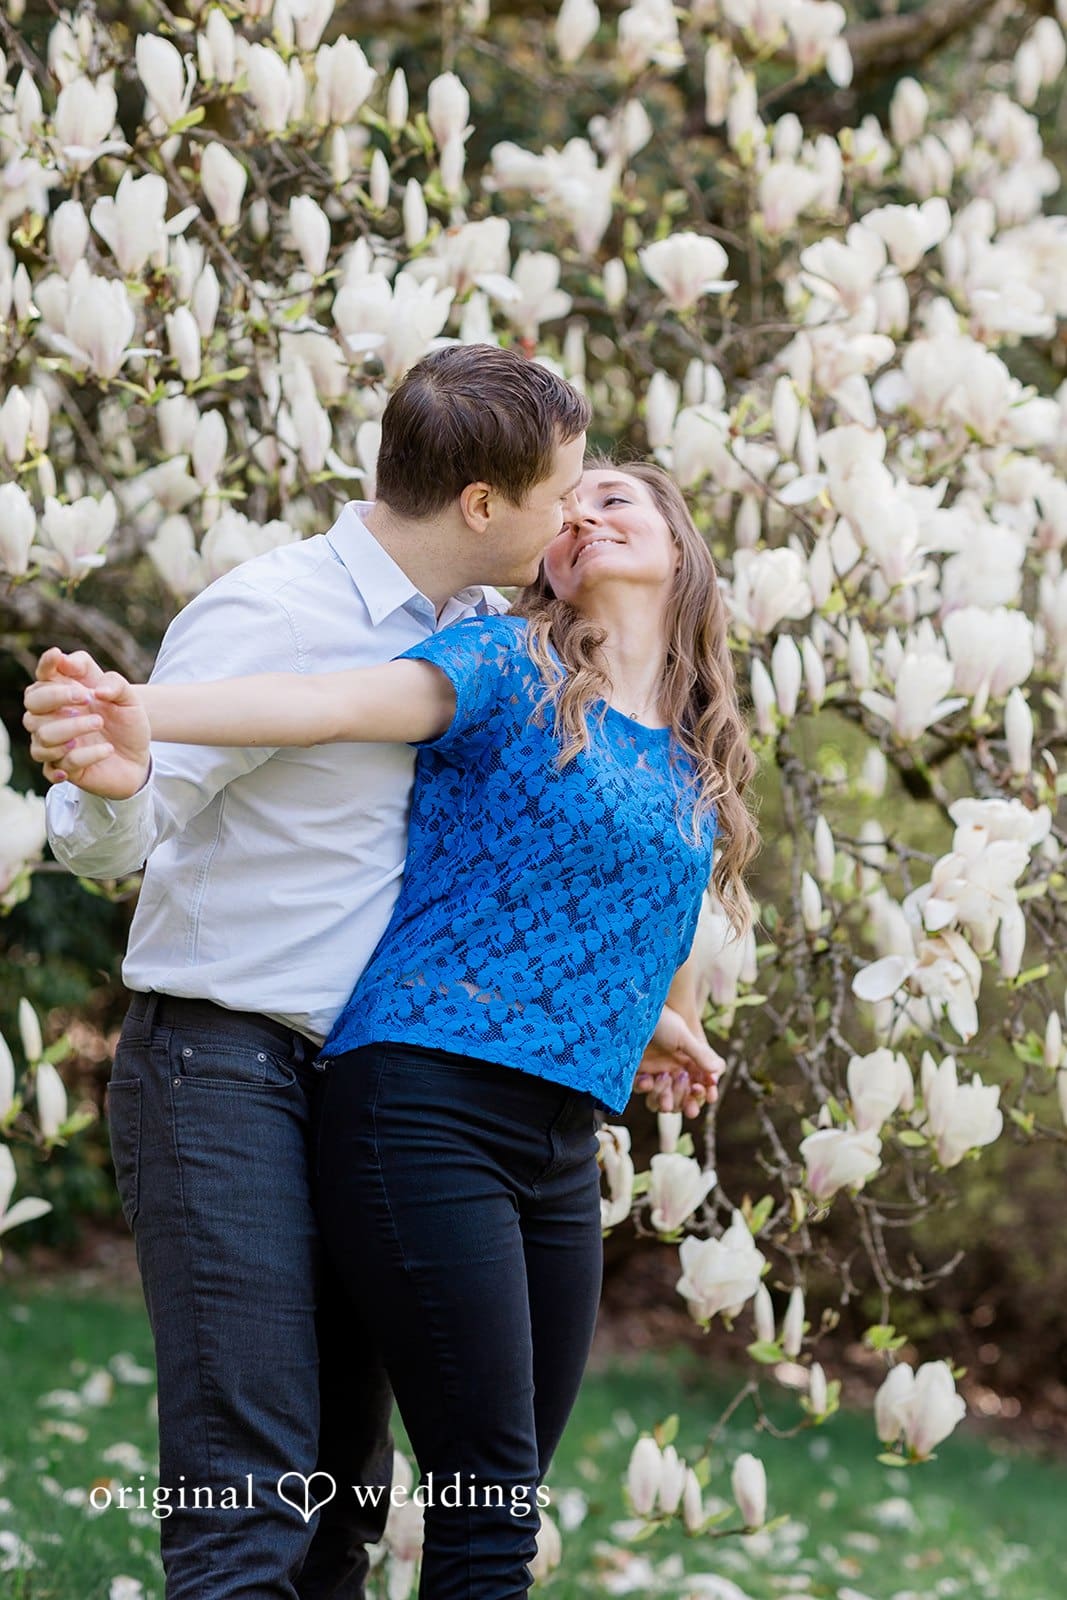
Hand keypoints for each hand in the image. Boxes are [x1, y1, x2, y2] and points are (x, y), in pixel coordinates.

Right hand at [23, 649, 150, 798]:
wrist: (139, 756)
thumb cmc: (126, 722)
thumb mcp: (129, 698)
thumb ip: (113, 682)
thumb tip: (95, 687)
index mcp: (64, 694)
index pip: (44, 675)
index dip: (46, 664)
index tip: (58, 656)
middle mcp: (51, 717)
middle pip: (32, 702)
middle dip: (56, 697)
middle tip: (86, 698)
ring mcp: (53, 744)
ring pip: (42, 736)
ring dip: (71, 728)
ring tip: (100, 723)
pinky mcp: (61, 770)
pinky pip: (58, 765)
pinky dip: (83, 756)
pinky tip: (106, 750)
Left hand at [634, 1004, 723, 1116]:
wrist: (636, 1009)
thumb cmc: (663, 1020)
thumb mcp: (683, 1037)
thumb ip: (699, 1055)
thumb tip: (717, 1071)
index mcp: (688, 1066)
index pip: (699, 1088)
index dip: (703, 1094)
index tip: (705, 1094)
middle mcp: (672, 1073)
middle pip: (681, 1100)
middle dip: (684, 1103)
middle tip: (687, 1104)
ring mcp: (654, 1075)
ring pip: (661, 1100)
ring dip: (665, 1099)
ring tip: (665, 1089)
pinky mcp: (637, 1073)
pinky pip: (640, 1089)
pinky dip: (644, 1087)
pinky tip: (647, 1078)